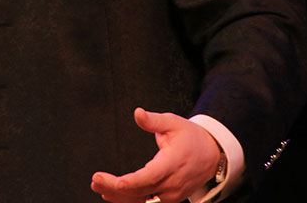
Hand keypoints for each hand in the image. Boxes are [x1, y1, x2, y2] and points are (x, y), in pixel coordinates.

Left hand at [91, 108, 221, 202]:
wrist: (211, 156)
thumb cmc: (191, 138)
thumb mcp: (174, 123)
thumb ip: (154, 121)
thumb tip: (137, 113)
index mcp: (172, 163)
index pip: (150, 177)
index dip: (132, 182)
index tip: (116, 182)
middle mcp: (171, 184)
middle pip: (140, 191)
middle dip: (115, 188)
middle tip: (95, 180)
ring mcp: (170, 195)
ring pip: (141, 202)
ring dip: (118, 197)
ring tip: (98, 186)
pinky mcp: (168, 200)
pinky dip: (128, 200)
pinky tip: (110, 195)